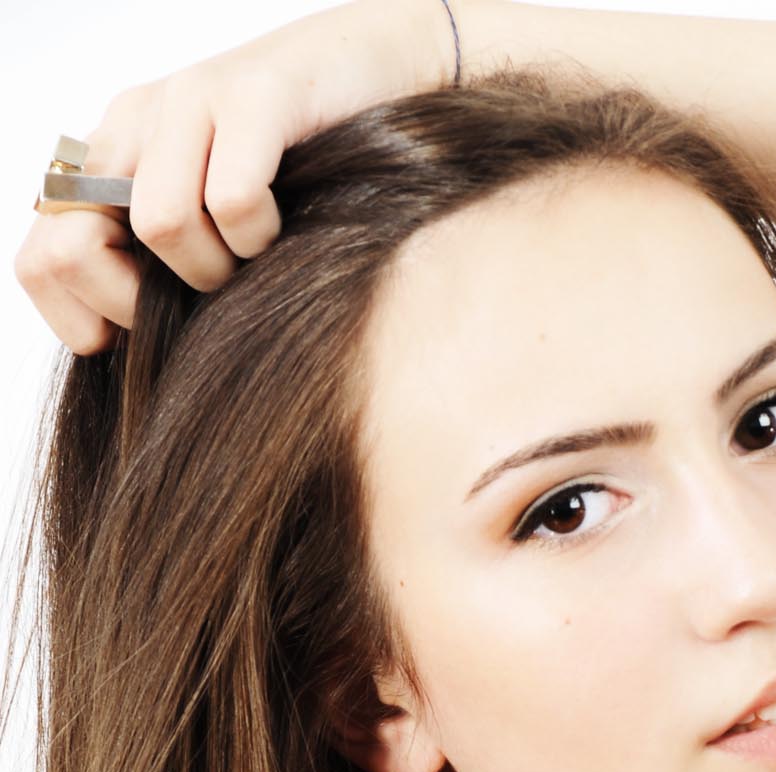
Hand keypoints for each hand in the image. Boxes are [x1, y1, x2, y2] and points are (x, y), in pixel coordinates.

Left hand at [12, 0, 471, 355]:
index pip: (41, 258)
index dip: (84, 318)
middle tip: (200, 300)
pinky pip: (232, 199)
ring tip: (252, 260)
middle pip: (77, 245)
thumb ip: (160, 268)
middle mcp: (136, 123)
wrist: (386, 71)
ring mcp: (190, 100)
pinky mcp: (252, 94)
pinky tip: (285, 227)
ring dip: (215, 271)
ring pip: (159, 225)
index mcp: (112, 158)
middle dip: (139, 303)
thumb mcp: (212, 226)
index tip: (141, 332)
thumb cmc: (306, 172)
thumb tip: (123, 347)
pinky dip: (262, 236)